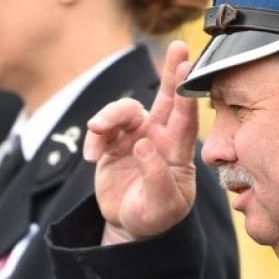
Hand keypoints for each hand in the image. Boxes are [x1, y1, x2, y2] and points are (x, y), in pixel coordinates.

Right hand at [84, 41, 198, 243]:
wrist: (131, 229)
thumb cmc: (156, 217)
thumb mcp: (163, 205)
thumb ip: (156, 177)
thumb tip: (143, 145)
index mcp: (177, 150)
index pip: (185, 117)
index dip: (186, 91)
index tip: (189, 67)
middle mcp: (159, 137)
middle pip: (166, 98)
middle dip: (171, 73)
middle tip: (176, 49)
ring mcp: (134, 138)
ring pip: (123, 111)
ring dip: (108, 116)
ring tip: (96, 131)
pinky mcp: (111, 145)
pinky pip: (100, 131)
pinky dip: (93, 139)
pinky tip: (90, 156)